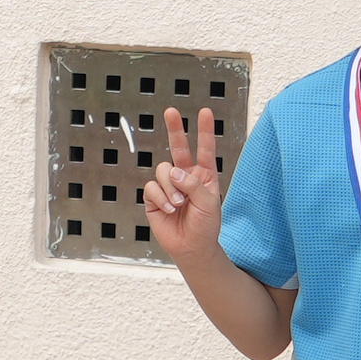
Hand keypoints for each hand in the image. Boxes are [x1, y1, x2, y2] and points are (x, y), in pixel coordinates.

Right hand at [141, 105, 228, 261]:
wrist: (192, 248)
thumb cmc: (206, 227)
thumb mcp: (209, 203)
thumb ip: (193, 184)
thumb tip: (173, 171)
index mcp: (204, 175)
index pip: (205, 149)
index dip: (205, 130)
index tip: (205, 112)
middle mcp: (186, 177)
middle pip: (178, 147)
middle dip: (175, 129)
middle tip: (170, 111)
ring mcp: (169, 186)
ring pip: (163, 170)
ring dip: (170, 187)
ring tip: (178, 204)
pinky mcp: (154, 197)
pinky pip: (152, 187)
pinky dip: (160, 197)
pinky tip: (168, 208)